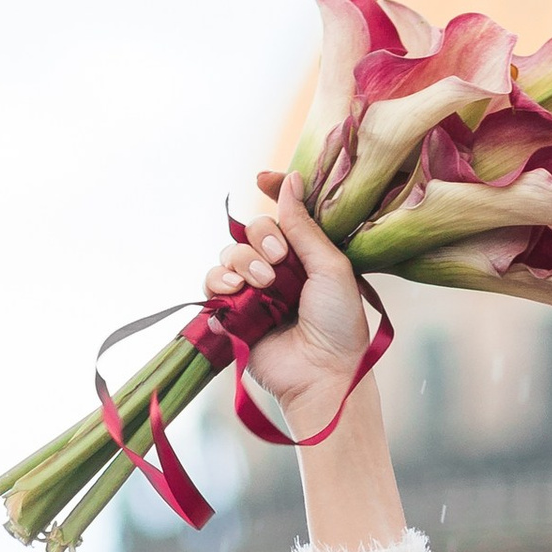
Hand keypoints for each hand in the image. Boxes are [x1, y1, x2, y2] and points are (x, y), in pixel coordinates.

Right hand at [204, 173, 371, 434]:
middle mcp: (279, 269)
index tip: (262, 178)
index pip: (284, 212)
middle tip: (278, 261)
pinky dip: (220, 282)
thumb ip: (304, 225)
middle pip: (252, 229)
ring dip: (243, 263)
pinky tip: (235, 292)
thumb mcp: (330, 266)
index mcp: (307, 254)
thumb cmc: (339, 324)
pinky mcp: (234, 314)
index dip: (273, 191)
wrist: (323, 374)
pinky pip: (212, 284)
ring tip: (262, 286)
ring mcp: (255, 291)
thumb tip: (291, 179)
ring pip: (230, 254)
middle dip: (261, 238)